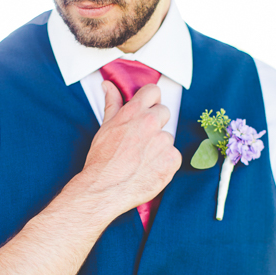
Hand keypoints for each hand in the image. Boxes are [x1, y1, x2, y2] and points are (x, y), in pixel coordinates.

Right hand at [78, 80, 181, 219]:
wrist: (105, 188)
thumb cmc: (102, 160)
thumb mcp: (105, 127)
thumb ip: (112, 103)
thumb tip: (108, 85)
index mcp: (134, 112)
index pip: (153, 91)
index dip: (151, 100)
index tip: (147, 108)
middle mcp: (151, 123)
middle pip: (164, 112)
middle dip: (155, 123)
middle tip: (141, 139)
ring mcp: (164, 141)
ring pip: (167, 137)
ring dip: (159, 145)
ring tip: (142, 159)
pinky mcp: (173, 159)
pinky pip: (173, 156)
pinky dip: (164, 162)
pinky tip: (149, 168)